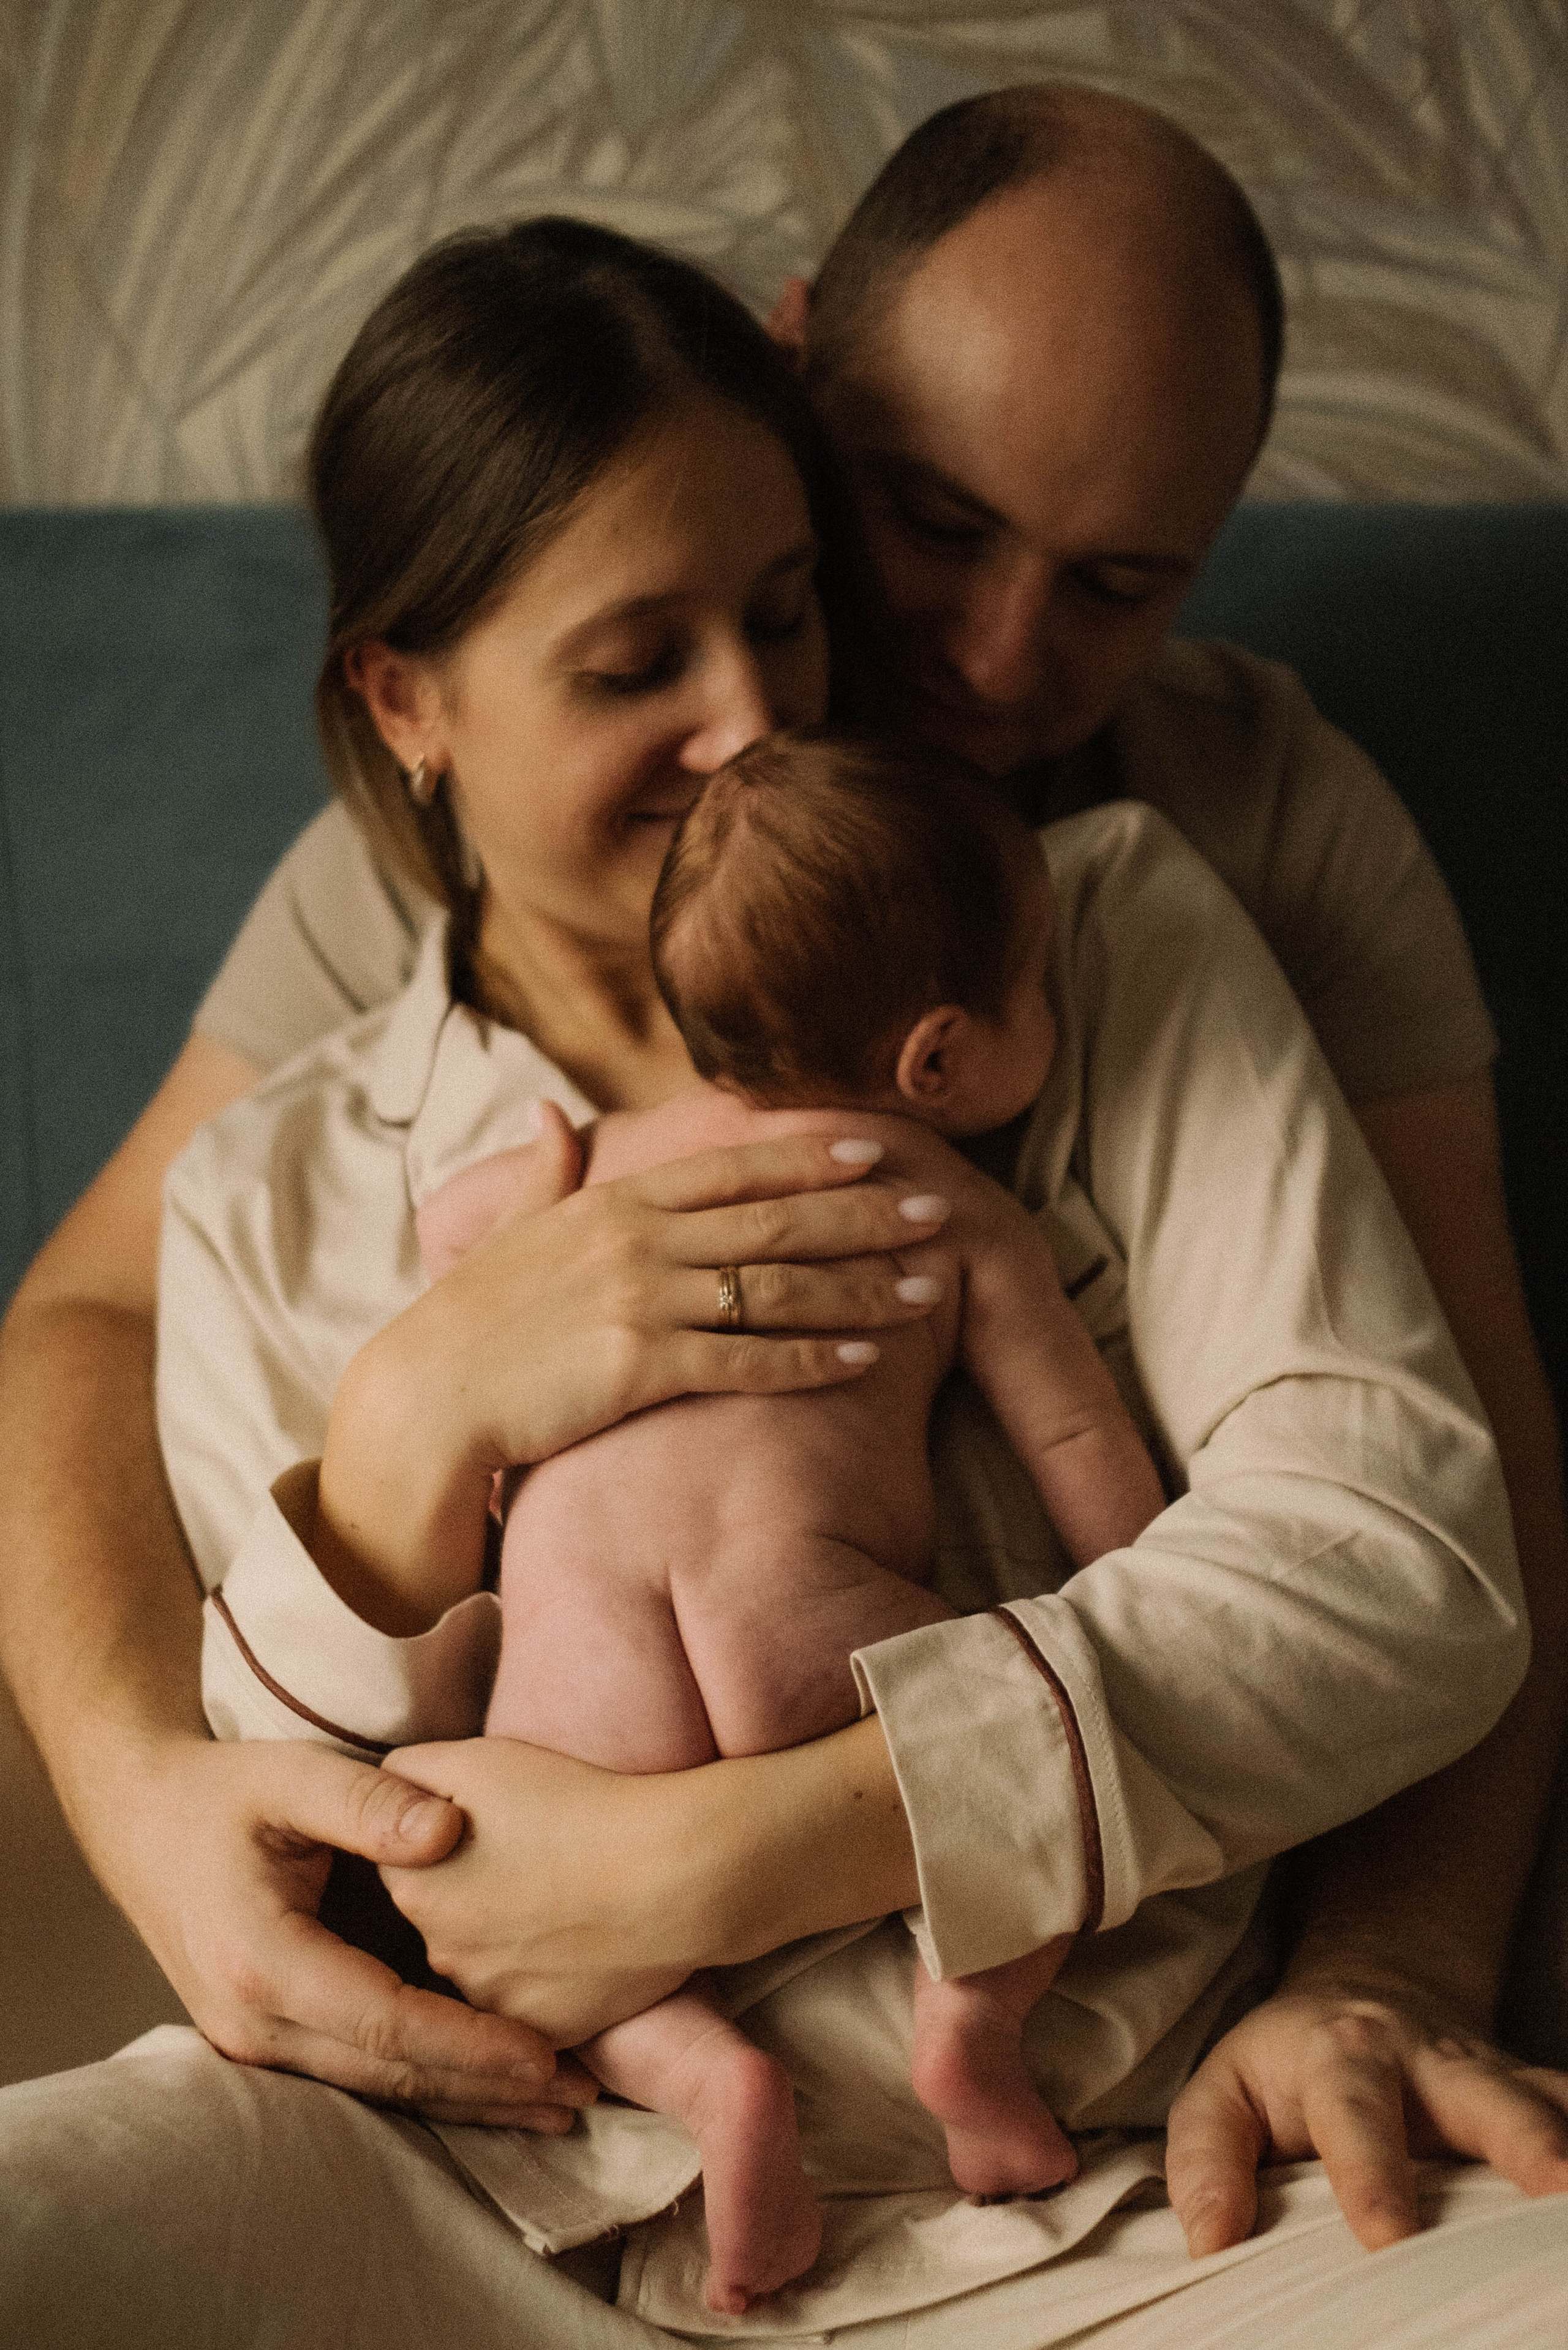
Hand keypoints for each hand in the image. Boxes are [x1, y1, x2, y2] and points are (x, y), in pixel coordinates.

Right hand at [111, 1735, 595, 2125]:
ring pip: (376, 2090)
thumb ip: (369, 1802)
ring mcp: (255, 2042)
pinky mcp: (267, 2039)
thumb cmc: (223, 1793)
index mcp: (265, 1963)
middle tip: (578, 2096)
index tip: (549, 2054)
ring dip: (466, 2101)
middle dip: (487, 2091)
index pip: (389, 2025)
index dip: (472, 2045)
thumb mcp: (291, 1775)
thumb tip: (449, 1829)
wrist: (142, 1820)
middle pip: (390, 2077)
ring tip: (555, 2106)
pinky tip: (488, 2088)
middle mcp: (255, 2024)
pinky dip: (426, 2082)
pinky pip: (358, 2073)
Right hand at [321, 1125, 952, 1607]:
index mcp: (612, 1200)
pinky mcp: (638, 1369)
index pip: (730, 1165)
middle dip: (864, 1215)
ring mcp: (639, 1303)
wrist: (424, 1401)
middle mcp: (635, 1240)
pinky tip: (864, 1359)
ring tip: (927, 1291)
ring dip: (859, 1290)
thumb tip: (554, 1112)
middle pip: (774, 1221)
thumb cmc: (471, 1320)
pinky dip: (809, 1359)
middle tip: (938, 1210)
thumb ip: (545, 1169)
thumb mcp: (510, 1229)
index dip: (809, 1155)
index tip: (876, 1146)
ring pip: (774, 1289)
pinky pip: (745, 1362)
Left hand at [380, 1737, 729, 2046]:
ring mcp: (494, 2002)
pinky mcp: (546, 2035)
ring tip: (568, 1899)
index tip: (489, 1826)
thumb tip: (378, 1798)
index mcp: (413, 1888)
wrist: (671, 1873)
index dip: (443, 1840)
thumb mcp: (476, 1759)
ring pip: (489, 1965)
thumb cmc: (574, 1803)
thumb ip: (406, 1776)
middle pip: (444, 1918)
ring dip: (511, 1939)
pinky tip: (586, 1943)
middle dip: (473, 1894)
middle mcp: (440, 1955)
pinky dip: (553, 1980)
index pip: (402, 1864)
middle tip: (535, 1858)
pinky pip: (535, 2006)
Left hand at [1165, 1977, 1567, 2254]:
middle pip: (1482, 2094)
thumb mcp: (1223, 2091)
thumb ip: (1206, 2157)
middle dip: (1523, 2140)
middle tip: (1556, 2185)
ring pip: (1546, 2101)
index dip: (1371, 2173)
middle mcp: (1428, 2058)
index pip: (1355, 2114)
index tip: (1386, 2235)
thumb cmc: (1286, 2067)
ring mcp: (1491, 2077)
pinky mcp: (1531, 2096)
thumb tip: (1212, 2240)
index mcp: (1341, 2057)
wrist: (1362, 1995)